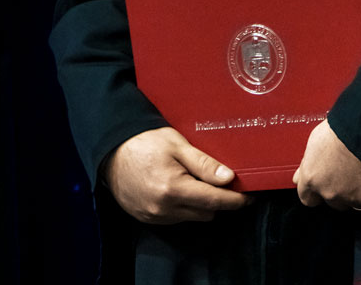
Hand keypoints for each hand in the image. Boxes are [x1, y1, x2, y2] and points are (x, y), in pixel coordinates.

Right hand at [104, 127, 251, 223]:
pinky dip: (184, 207)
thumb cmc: (145, 142)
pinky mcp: (146, 218)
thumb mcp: (178, 145)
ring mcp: (153, 216)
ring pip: (193, 217)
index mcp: (173, 189)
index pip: (215, 201)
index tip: (249, 196)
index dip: (236, 200)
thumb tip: (229, 178)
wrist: (111, 149)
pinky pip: (176, 218)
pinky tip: (179, 189)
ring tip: (196, 182)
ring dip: (200, 204)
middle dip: (218, 199)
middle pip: (206, 212)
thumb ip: (204, 164)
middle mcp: (163, 208)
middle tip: (222, 181)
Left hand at [292, 120, 360, 209]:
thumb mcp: (316, 140)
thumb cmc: (344, 129)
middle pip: (332, 202)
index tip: (323, 183)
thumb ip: (308, 164)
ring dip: (358, 192)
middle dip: (338, 191)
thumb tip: (299, 177)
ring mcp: (353, 197)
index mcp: (312, 178)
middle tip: (347, 172)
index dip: (316, 191)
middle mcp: (330, 192)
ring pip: (354, 202)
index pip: (307, 198)